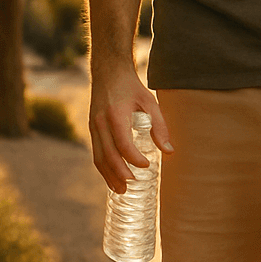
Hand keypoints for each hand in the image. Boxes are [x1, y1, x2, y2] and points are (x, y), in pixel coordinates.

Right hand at [89, 65, 172, 194]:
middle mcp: (100, 122)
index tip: (147, 165)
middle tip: (132, 184)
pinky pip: (96, 152)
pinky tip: (112, 177)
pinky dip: (103, 168)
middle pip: (108, 155)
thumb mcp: (150, 102)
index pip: (123, 143)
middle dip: (120, 173)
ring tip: (121, 189)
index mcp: (115, 115)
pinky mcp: (91, 129)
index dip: (134, 158)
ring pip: (98, 157)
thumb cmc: (131, 88)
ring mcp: (93, 126)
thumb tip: (169, 151)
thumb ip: (160, 126)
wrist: (108, 72)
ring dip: (108, 175)